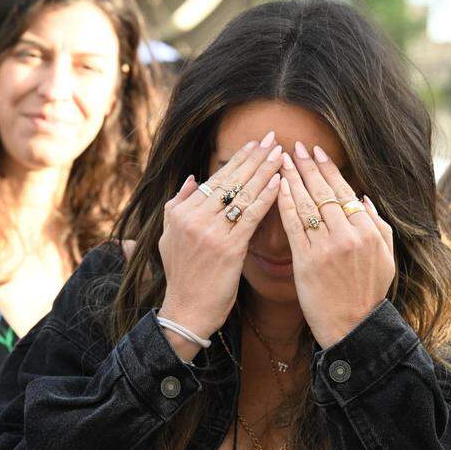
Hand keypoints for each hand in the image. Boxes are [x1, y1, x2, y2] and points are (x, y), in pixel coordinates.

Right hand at [157, 132, 282, 354]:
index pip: (215, 179)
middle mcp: (193, 217)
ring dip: (265, 172)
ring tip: (281, 153)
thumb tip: (192, 178)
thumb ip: (178, 205)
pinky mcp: (228, 249)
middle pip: (230, 181)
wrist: (186, 311)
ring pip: (243, 194)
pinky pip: (251, 216)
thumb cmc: (182, 277)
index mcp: (181, 212)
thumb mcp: (168, 238)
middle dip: (254, 157)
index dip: (238, 160)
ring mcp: (210, 232)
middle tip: (273, 138)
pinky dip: (266, 197)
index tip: (255, 144)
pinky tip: (280, 183)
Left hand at [277, 141, 394, 347]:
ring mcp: (326, 248)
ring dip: (293, 178)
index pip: (345, 192)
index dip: (329, 170)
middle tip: (295, 146)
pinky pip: (293, 225)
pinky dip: (285, 203)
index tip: (317, 153)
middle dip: (308, 166)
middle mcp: (348, 235)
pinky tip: (278, 186)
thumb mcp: (386, 258)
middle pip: (324, 193)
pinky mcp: (306, 261)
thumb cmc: (368, 294)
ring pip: (307, 204)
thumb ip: (379, 226)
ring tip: (281, 160)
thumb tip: (365, 199)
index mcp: (368, 232)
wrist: (352, 327)